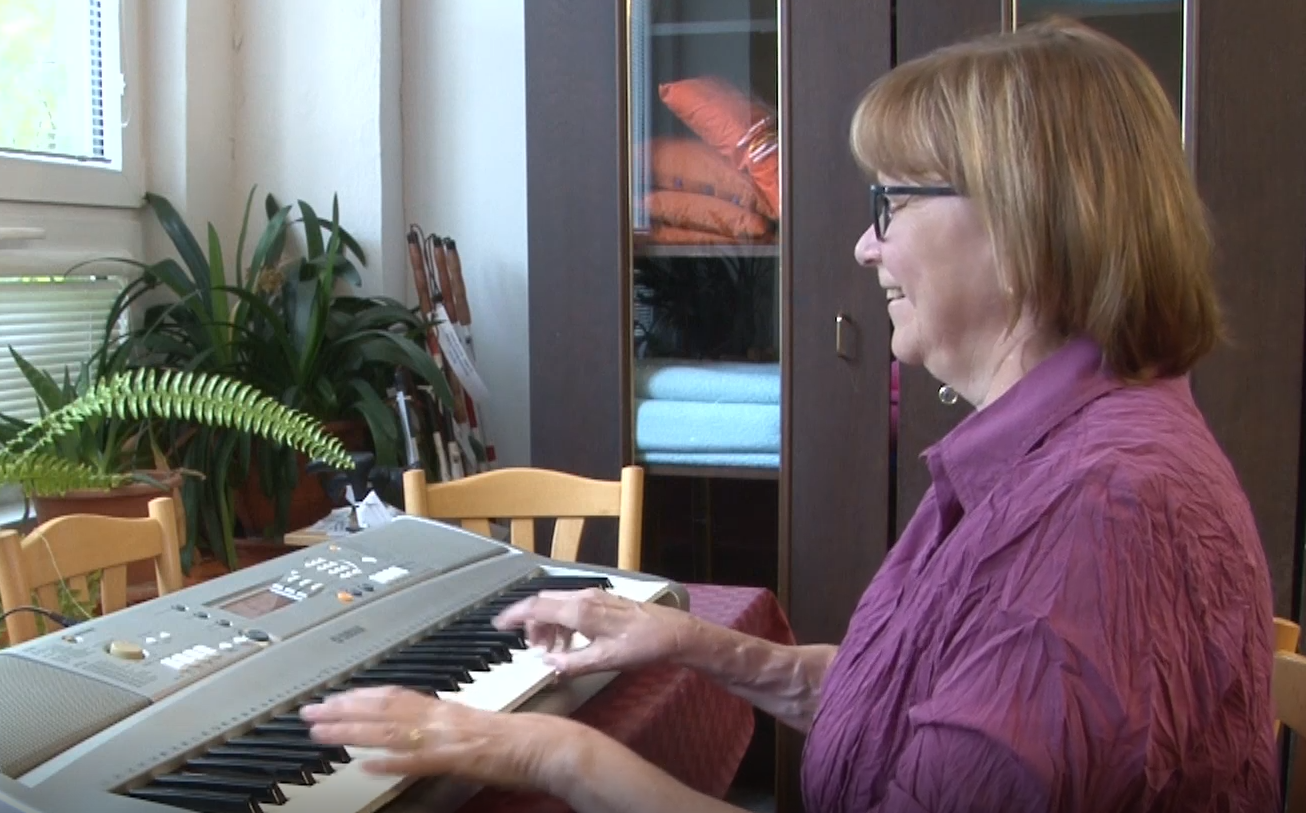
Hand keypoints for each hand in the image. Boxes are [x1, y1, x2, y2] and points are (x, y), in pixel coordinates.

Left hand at [300, 686, 568, 789]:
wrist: (547, 745)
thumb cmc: (518, 740)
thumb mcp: (473, 726)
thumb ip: (442, 727)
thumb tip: (416, 734)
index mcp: (445, 709)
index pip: (394, 695)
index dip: (360, 695)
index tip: (333, 698)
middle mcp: (440, 717)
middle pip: (383, 708)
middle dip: (342, 709)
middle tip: (309, 712)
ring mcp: (446, 737)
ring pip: (390, 730)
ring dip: (352, 730)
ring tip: (321, 733)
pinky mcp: (456, 758)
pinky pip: (417, 759)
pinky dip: (390, 762)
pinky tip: (365, 765)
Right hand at [492, 587, 695, 676]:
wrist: (675, 633)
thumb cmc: (643, 645)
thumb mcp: (604, 661)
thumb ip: (571, 663)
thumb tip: (547, 665)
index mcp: (580, 610)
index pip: (536, 607)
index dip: (513, 615)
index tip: (499, 624)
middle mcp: (585, 597)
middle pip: (545, 604)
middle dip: (532, 624)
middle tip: (531, 648)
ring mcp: (596, 597)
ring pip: (559, 604)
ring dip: (549, 624)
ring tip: (552, 649)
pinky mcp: (605, 601)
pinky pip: (573, 606)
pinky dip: (563, 621)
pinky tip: (571, 641)